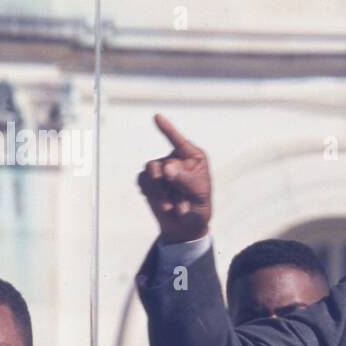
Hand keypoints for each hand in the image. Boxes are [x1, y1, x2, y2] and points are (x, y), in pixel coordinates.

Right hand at [137, 114, 211, 243]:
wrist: (185, 228)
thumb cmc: (199, 208)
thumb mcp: (200, 196)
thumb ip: (187, 180)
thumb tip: (167, 168)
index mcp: (193, 157)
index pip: (179, 142)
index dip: (167, 129)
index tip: (157, 117)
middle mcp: (176, 159)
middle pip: (163, 163)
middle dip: (170, 185)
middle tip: (182, 202)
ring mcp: (161, 169)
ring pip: (151, 173)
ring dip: (161, 192)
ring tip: (173, 206)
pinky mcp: (149, 181)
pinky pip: (144, 183)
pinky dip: (154, 197)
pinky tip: (165, 206)